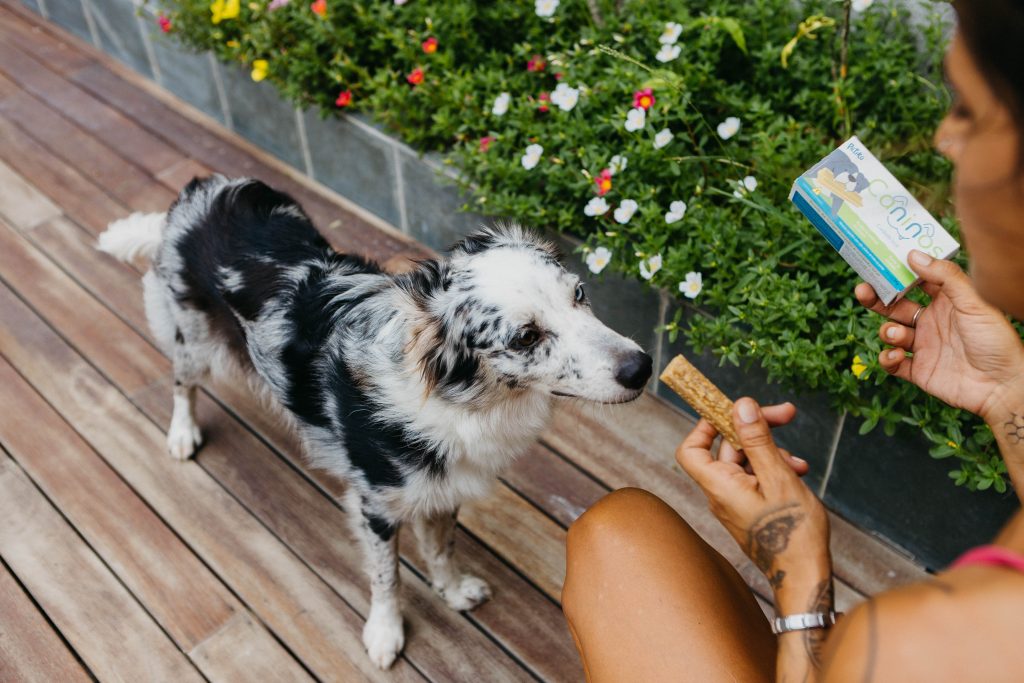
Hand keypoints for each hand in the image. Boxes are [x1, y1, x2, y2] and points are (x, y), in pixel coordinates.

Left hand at [676, 397, 830, 608]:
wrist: (804, 577)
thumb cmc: (792, 532)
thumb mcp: (778, 477)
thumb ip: (757, 440)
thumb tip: (741, 406)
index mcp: (718, 485)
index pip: (691, 449)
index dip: (706, 425)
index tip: (733, 410)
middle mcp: (721, 493)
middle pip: (727, 447)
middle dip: (756, 429)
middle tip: (786, 414)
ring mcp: (735, 501)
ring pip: (746, 462)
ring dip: (772, 451)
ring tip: (800, 461)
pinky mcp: (750, 508)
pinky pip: (756, 478)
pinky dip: (775, 469)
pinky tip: (799, 472)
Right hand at [856, 250, 1023, 421]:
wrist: (1002, 386)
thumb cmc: (996, 341)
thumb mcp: (974, 302)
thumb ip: (945, 277)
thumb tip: (913, 255)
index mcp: (947, 303)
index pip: (917, 282)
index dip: (899, 273)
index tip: (881, 262)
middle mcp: (933, 322)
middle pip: (896, 307)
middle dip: (877, 299)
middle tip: (863, 290)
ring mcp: (924, 347)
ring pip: (892, 333)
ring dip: (887, 331)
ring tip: (895, 334)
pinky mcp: (919, 371)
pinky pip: (893, 363)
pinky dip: (888, 358)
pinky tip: (897, 355)